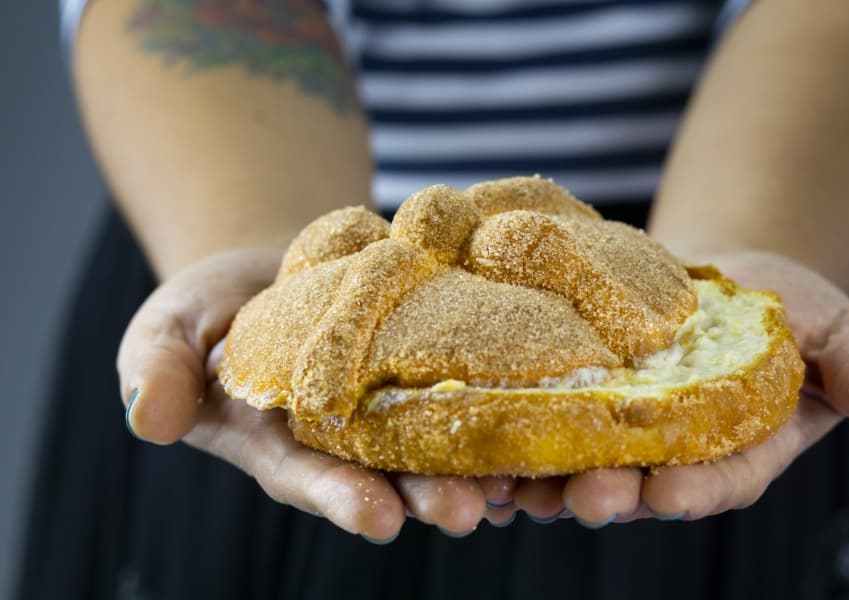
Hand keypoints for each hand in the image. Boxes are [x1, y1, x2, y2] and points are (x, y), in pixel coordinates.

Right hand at [117, 250, 493, 540]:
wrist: (280, 262)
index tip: (376, 518)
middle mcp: (349, 439)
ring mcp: (397, 409)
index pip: (310, 478)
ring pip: (443, 445)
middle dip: (427, 495)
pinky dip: (504, 406)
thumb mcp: (170, 325)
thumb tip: (152, 419)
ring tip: (515, 482)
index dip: (341, 499)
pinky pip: (472, 391)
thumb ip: (157, 366)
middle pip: (392, 474)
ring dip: (479, 466)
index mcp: (283, 443)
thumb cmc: (216, 303)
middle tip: (465, 511)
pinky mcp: (434, 370)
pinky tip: (542, 417)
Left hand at [512, 250, 848, 524]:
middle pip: (632, 487)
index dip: (695, 489)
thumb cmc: (772, 307)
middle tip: (586, 496)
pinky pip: (525, 430)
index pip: (716, 481)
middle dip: (608, 494)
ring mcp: (606, 438)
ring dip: (537, 480)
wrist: (703, 278)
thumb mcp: (830, 326)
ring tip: (505, 483)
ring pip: (568, 470)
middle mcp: (663, 458)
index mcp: (730, 451)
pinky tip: (463, 437)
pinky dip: (496, 438)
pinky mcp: (559, 407)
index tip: (670, 492)